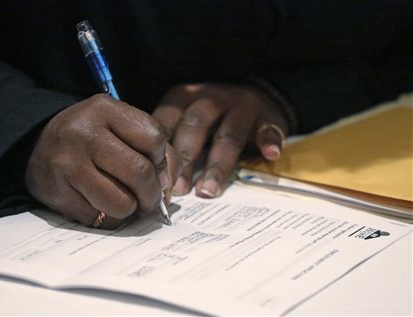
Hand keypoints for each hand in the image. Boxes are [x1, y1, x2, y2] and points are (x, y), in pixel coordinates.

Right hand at [25, 94, 181, 228]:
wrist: (37, 147)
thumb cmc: (91, 138)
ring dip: (131, 209)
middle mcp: (83, 133)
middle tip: (150, 199)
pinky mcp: (57, 193)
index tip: (157, 169)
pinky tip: (103, 205)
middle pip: (140, 172)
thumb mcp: (120, 127)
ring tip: (127, 202)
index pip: (154, 138)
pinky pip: (100, 219)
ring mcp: (67, 164)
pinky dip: (109, 218)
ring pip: (122, 202)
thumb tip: (167, 187)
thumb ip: (155, 150)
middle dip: (152, 194)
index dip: (163, 160)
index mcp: (104, 109)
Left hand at [152, 83, 287, 197]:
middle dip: (185, 159)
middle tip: (178, 189)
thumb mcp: (184, 121)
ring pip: (228, 134)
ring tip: (209, 190)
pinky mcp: (266, 116)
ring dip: (218, 164)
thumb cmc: (210, 119)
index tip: (155, 180)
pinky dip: (268, 141)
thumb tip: (150, 179)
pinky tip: (270, 156)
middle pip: (195, 126)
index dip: (160, 151)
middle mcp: (210, 98)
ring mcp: (239, 106)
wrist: (256, 97)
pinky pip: (267, 129)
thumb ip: (170, 142)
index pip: (167, 121)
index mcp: (183, 98)